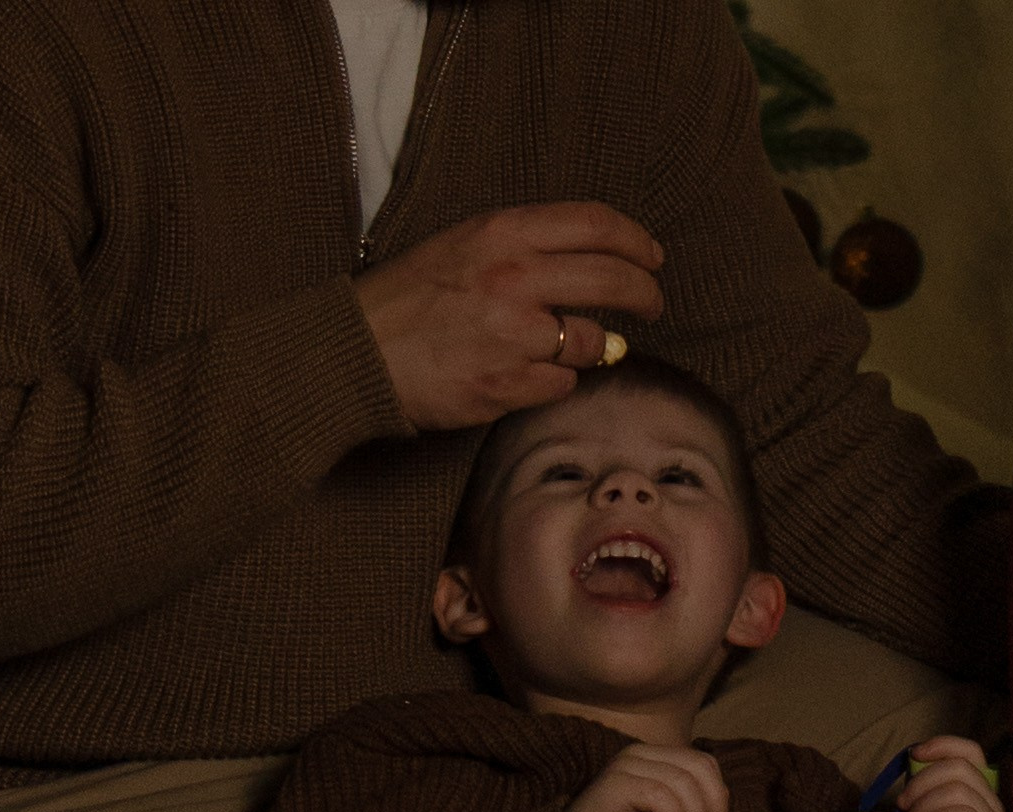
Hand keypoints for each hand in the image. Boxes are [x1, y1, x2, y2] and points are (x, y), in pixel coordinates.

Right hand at [355, 203, 664, 431]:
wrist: (359, 352)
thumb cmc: (411, 298)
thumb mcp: (464, 245)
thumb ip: (526, 248)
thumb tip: (593, 264)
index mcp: (503, 233)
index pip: (597, 225)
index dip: (636, 242)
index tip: (652, 258)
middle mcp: (514, 279)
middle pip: (613, 280)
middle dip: (645, 294)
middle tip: (653, 304)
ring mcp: (513, 335)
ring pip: (593, 341)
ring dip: (595, 346)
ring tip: (575, 346)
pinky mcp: (508, 386)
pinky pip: (562, 384)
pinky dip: (557, 381)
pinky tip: (530, 375)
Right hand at [558, 743, 728, 811]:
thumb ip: (689, 803)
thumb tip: (719, 804)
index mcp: (654, 756)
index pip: (702, 762)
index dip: (718, 795)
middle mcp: (640, 753)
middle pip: (698, 767)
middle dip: (713, 806)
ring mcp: (626, 765)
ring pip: (682, 782)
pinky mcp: (616, 783)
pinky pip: (660, 796)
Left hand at [893, 736, 1002, 811]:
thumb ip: (920, 789)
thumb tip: (913, 762)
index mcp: (976, 793)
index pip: (971, 751)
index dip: (942, 745)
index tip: (913, 756)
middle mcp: (991, 805)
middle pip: (960, 767)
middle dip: (921, 782)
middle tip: (902, 806)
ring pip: (959, 790)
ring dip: (924, 806)